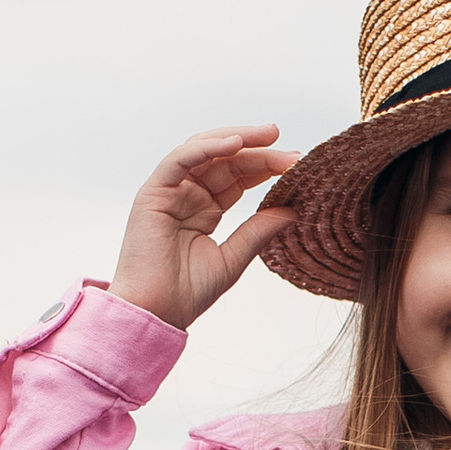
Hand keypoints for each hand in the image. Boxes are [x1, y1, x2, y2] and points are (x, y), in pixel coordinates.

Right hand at [108, 126, 297, 329]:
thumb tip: (292, 210)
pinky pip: (181, 159)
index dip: (266, 168)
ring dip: (238, 139)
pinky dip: (208, 147)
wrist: (155, 314)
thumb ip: (258, 232)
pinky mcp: (153, 191)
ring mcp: (169, 191)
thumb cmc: (186, 294)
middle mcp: (187, 195)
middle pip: (227, 161)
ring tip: (270, 135)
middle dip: (260, 151)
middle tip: (291, 150)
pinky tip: (236, 143)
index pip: (239, 178)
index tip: (297, 164)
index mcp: (205, 210)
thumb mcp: (233, 259)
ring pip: (205, 151)